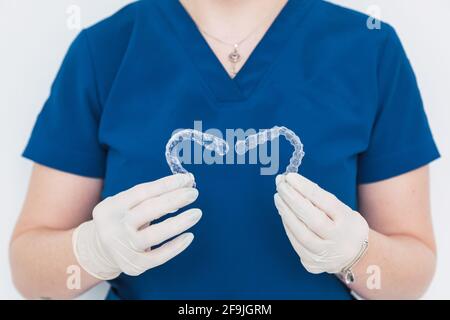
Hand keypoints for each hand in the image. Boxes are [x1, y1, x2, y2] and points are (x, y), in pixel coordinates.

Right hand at [73, 174, 200, 279]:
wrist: (99, 251)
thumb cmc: (122, 220)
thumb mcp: (129, 204)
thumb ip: (155, 193)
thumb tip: (187, 181)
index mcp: (111, 207)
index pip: (142, 191)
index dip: (166, 184)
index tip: (186, 179)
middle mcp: (114, 227)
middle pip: (148, 210)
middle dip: (174, 199)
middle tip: (194, 193)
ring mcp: (123, 248)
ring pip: (155, 234)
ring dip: (179, 222)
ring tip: (197, 213)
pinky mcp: (133, 265)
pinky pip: (159, 256)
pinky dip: (176, 246)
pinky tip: (189, 236)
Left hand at [274, 173, 368, 274]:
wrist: (356, 256)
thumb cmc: (344, 225)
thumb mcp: (343, 210)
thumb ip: (322, 200)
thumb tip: (294, 184)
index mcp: (349, 222)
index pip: (325, 202)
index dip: (305, 188)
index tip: (291, 177)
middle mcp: (338, 240)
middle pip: (311, 218)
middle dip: (292, 198)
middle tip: (280, 184)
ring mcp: (325, 255)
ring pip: (300, 233)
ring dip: (285, 212)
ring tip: (278, 197)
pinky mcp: (312, 264)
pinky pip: (295, 242)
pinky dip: (287, 226)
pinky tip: (283, 213)